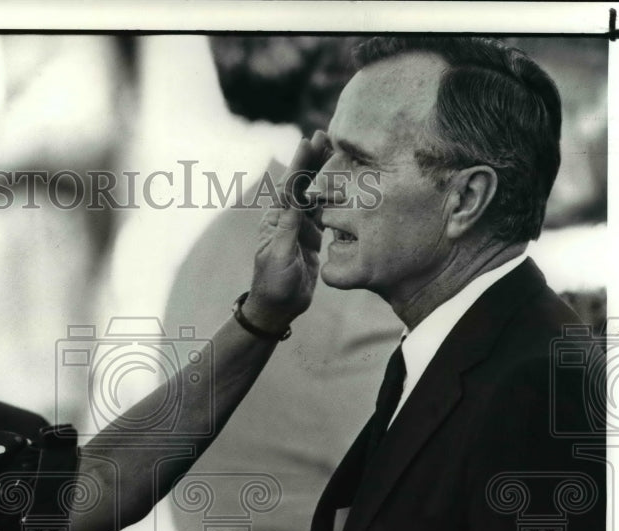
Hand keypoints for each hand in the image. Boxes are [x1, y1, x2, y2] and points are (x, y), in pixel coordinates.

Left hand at [249, 131, 330, 331]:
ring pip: (315, 195)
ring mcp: (300, 228)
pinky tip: (345, 182)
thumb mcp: (281, 255)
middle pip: (303, 184)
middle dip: (313, 160)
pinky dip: (334, 196)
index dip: (300, 163)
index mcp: (276, 220)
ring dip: (325, 174)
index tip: (310, 141)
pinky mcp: (312, 238)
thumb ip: (288, 227)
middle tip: (325, 135)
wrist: (278, 307)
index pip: (290, 186)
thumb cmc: (274, 283)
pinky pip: (324, 212)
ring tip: (337, 151)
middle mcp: (287, 219)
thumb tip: (294, 198)